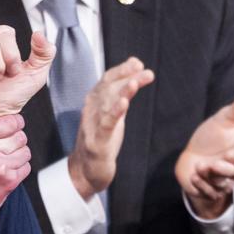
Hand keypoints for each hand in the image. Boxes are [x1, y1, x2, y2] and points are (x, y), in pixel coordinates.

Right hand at [67, 58, 154, 199]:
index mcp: (94, 101)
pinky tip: (124, 104)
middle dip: (127, 78)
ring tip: (135, 82)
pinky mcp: (97, 142)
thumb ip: (123, 90)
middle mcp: (91, 110)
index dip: (122, 70)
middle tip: (147, 72)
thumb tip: (136, 66)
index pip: (107, 79)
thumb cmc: (101, 139)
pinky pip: (106, 124)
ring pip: (107, 104)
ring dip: (122, 92)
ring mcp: (93, 125)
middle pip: (109, 88)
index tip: (138, 63)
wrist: (86, 170)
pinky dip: (115, 112)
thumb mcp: (113, 112)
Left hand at [175, 89, 233, 220]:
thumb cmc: (211, 135)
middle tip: (212, 164)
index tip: (228, 154)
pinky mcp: (213, 192)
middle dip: (223, 170)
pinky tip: (194, 175)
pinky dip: (201, 185)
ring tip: (200, 167)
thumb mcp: (225, 119)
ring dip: (210, 177)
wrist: (191, 153)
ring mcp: (226, 182)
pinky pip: (211, 193)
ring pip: (224, 185)